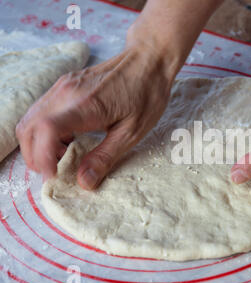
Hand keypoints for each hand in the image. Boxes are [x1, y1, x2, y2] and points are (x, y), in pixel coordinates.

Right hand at [16, 0, 222, 189]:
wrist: (148, 59)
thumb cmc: (146, 94)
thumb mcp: (132, 132)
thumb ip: (105, 157)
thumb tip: (84, 182)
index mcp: (85, 106)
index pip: (44, 130)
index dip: (41, 157)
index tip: (53, 175)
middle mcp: (66, 93)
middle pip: (28, 127)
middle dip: (35, 155)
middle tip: (57, 171)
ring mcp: (63, 86)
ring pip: (30, 118)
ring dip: (37, 143)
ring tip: (63, 156)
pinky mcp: (65, 84)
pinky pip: (41, 109)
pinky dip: (43, 130)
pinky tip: (67, 139)